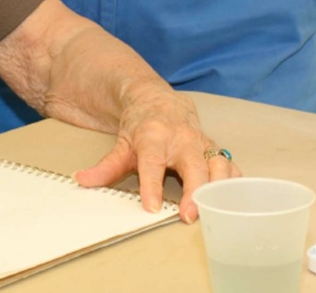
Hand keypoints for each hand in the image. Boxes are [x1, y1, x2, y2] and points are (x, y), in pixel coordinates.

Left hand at [73, 89, 239, 222]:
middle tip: (189, 216)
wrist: (159, 100)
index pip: (152, 162)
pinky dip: (234, 184)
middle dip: (194, 191)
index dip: (151, 185)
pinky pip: (230, 166)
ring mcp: (201, 142)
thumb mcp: (121, 144)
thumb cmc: (141, 125)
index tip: (151, 208)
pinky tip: (232, 202)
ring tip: (216, 212)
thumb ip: (105, 166)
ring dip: (219, 189)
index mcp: (154, 136)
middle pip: (193, 165)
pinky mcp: (214, 148)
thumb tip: (82, 181)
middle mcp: (181, 138)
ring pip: (218, 164)